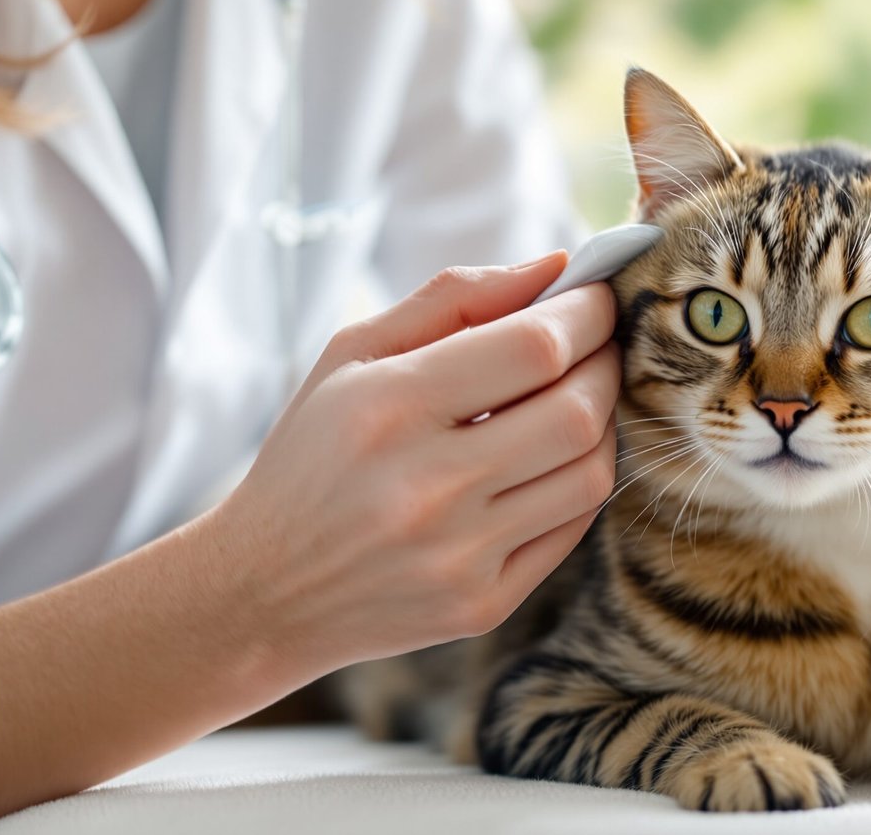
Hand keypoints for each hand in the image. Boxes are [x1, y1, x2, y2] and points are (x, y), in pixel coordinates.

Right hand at [213, 252, 620, 672]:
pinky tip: (554, 460)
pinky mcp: (481, 604)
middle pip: (577, 411)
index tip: (598, 299)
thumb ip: (453, 299)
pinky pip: (572, 530)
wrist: (264, 591)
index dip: (587, 315)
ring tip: (578, 400)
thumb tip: (555, 265)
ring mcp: (459, 555)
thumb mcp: (351, 355)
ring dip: (604, 425)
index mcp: (389, 406)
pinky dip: (580, 482)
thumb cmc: (312, 455)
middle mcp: (427, 486)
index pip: (535, 347)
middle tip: (600, 347)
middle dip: (606, 365)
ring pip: (590, 474)